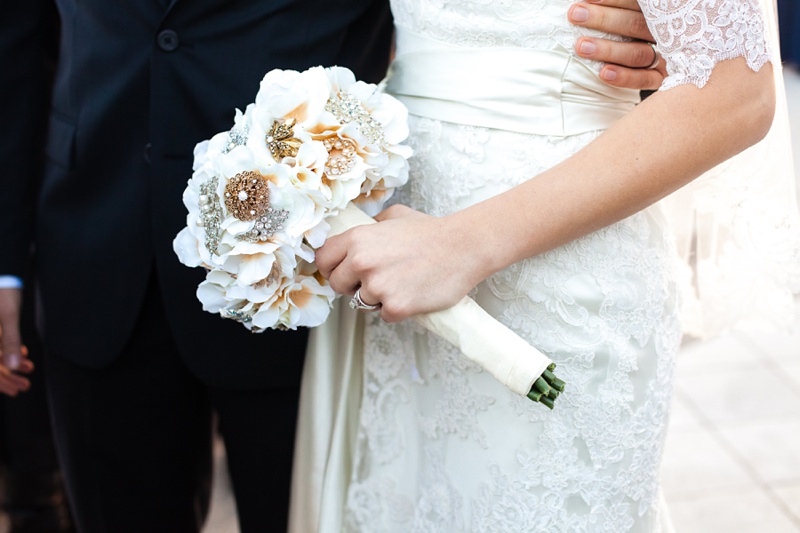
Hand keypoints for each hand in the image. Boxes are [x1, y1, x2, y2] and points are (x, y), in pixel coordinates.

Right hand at [0, 288, 33, 395]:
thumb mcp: (8, 317)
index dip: (1, 382)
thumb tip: (13, 367)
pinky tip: (23, 355)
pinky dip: (8, 352)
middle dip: (7, 378)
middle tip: (25, 386)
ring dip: (10, 366)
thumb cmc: (3, 292)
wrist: (3, 274)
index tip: (16, 390)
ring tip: (28, 370)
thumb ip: (10, 341)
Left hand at [316, 205, 479, 322]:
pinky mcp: (395, 307)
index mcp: (358, 238)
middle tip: (376, 280)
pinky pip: (384, 315)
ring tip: (400, 284)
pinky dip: (397, 310)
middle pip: (337, 285)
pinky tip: (413, 294)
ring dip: (376, 298)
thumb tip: (360, 231)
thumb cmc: (432, 231)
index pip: (323, 259)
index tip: (343, 271)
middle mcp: (362, 262)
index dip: (332, 267)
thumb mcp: (395, 215)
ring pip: (360, 302)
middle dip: (353, 285)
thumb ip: (371, 225)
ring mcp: (378, 286)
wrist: (464, 247)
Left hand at [568, 0, 666, 89]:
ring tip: (582, 47)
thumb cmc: (630, 31)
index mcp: (657, 12)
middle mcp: (661, 32)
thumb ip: (618, 10)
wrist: (667, 64)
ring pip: (637, 53)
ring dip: (608, 50)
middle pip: (634, 24)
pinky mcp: (660, 78)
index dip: (612, 1)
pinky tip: (604, 73)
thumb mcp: (629, 16)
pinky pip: (644, 79)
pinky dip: (624, 77)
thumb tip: (587, 2)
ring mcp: (664, 55)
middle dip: (603, 19)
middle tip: (575, 15)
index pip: (636, 3)